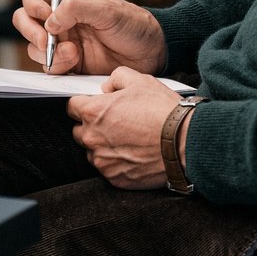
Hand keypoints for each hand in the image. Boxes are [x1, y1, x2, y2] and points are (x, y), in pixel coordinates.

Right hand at [12, 0, 166, 74]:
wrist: (151, 53)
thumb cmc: (134, 25)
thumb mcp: (108, 10)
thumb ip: (76, 8)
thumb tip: (50, 20)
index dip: (32, 3)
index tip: (46, 15)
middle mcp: (61, 18)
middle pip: (24, 20)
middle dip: (30, 30)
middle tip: (45, 39)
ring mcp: (63, 41)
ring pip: (33, 46)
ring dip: (47, 51)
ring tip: (73, 53)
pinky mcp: (69, 63)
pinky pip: (48, 66)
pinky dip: (56, 66)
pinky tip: (75, 63)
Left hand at [66, 66, 182, 189]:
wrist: (184, 142)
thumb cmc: (163, 112)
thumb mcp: (141, 80)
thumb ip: (116, 78)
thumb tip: (107, 87)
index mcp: (93, 112)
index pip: (72, 106)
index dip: (85, 104)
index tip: (97, 106)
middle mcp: (92, 138)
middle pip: (80, 130)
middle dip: (94, 126)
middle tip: (118, 123)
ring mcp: (102, 161)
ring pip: (93, 152)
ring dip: (104, 146)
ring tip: (129, 139)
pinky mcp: (114, 178)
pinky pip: (108, 169)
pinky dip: (117, 162)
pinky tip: (135, 153)